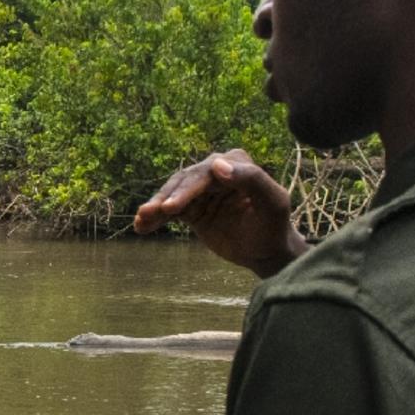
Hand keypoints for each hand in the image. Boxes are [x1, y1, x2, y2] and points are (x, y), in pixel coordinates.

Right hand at [132, 148, 307, 277]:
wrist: (266, 251)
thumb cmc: (274, 224)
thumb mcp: (272, 202)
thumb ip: (251, 179)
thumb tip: (217, 165)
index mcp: (236, 163)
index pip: (207, 173)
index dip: (188, 189)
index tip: (172, 206)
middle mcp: (215, 172)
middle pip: (185, 182)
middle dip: (167, 198)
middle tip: (153, 213)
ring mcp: (200, 191)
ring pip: (173, 195)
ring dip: (155, 207)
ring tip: (141, 220)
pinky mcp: (191, 209)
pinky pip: (169, 212)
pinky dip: (155, 219)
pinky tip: (141, 226)